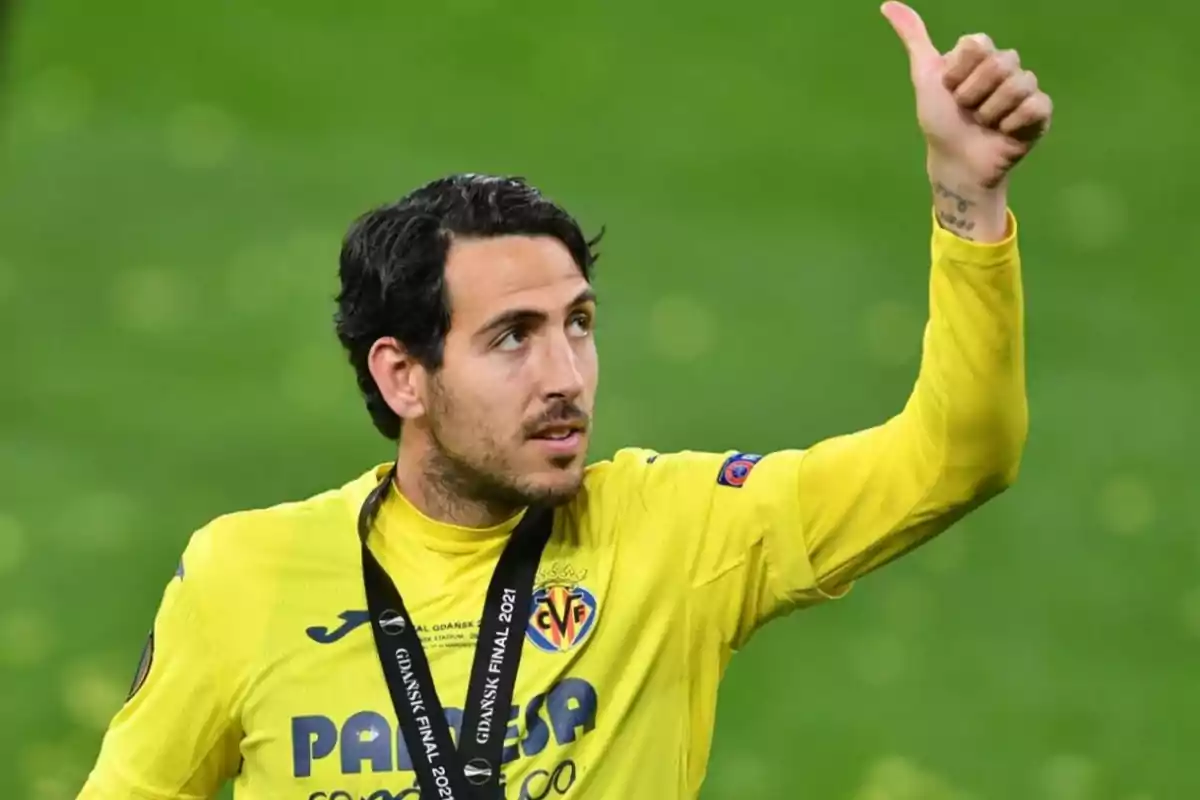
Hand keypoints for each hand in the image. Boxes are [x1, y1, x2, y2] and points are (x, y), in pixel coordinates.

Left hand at [881, 2, 1053, 189]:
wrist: (953, 160)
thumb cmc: (940, 120)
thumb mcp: (925, 76)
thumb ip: (913, 39)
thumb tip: (886, 4)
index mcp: (983, 53)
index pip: (977, 44)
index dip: (957, 72)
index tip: (950, 89)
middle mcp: (1007, 66)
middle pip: (998, 63)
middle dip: (972, 94)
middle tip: (967, 110)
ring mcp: (1026, 88)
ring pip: (1016, 84)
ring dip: (990, 112)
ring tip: (984, 123)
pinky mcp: (1040, 112)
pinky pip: (1033, 106)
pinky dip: (1011, 124)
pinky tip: (1003, 132)